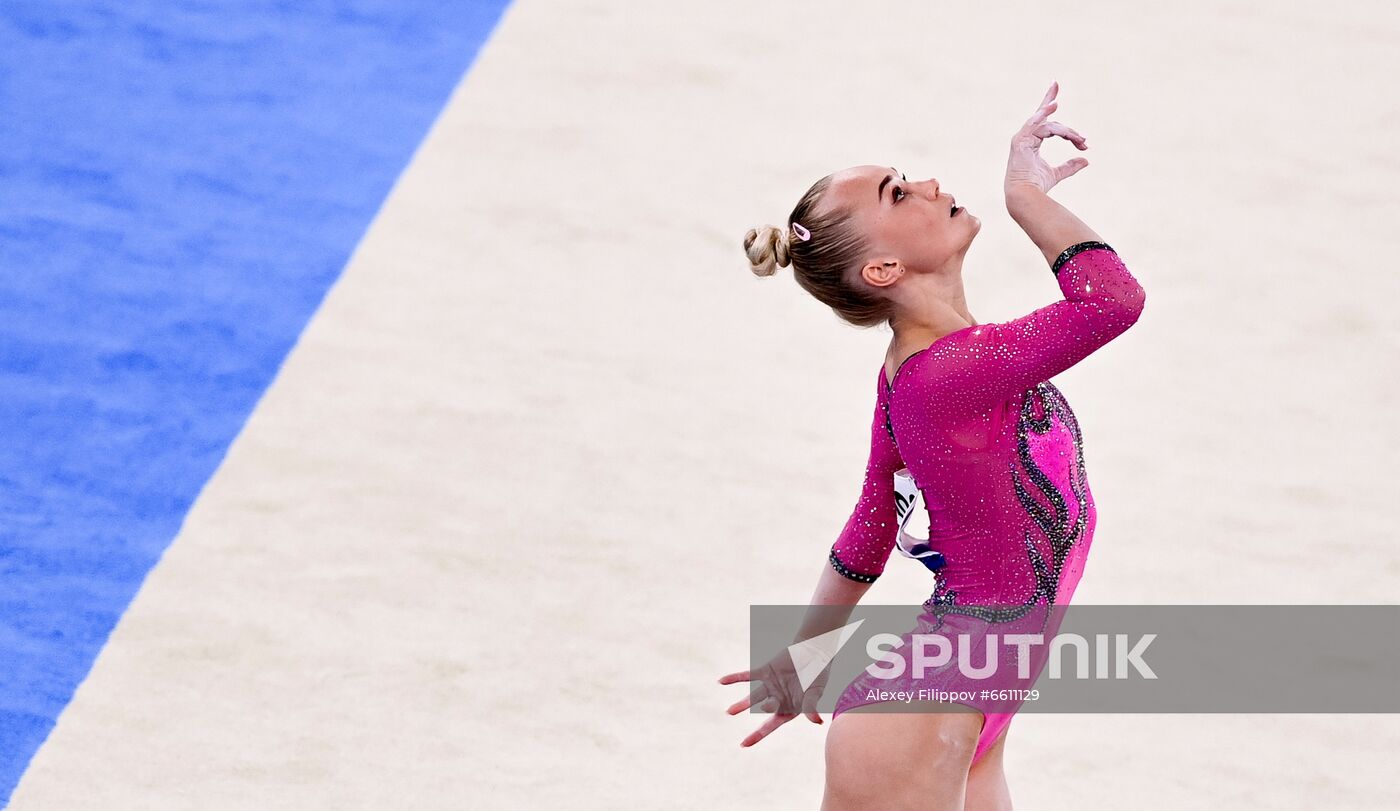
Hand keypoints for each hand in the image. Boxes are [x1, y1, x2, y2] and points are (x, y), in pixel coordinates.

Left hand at [718, 651, 827, 746]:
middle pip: (763, 711)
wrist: (813, 652)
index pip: (771, 725)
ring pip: (753, 697)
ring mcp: (770, 686)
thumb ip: (811, 706)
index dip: (758, 735)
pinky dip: (735, 678)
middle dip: (755, 714)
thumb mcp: (814, 692)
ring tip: (729, 712)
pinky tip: (721, 681)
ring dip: (741, 704)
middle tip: (747, 712)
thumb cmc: (818, 675)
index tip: (743, 744)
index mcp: (789, 709)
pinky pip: (748, 676)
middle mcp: (778, 700)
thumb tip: (816, 722)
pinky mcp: (765, 671)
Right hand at [1004, 81, 1089, 197]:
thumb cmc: (1036, 186)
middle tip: (1064, 97)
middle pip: (1044, 117)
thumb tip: (1085, 159)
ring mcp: (1021, 138)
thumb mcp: (1056, 173)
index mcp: (1031, 141)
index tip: (1057, 92)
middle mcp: (1025, 137)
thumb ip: (1069, 166)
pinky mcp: (1021, 140)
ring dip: (1065, 130)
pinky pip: (1035, 124)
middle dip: (1054, 105)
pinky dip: (1044, 114)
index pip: (1044, 121)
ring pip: (1048, 125)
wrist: (1025, 196)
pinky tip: (1054, 106)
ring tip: (1079, 136)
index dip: (1049, 106)